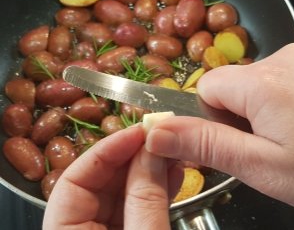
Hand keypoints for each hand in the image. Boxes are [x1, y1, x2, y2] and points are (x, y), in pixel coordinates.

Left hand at [43, 126, 182, 229]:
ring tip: (173, 153)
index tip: (138, 133)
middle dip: (135, 158)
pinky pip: (140, 209)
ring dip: (151, 172)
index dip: (106, 151)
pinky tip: (174, 175)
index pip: (72, 182)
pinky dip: (158, 192)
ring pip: (124, 194)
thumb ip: (145, 199)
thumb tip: (152, 150)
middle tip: (161, 139)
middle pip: (101, 184)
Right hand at [145, 43, 293, 217]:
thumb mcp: (263, 167)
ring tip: (292, 140)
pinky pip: (277, 81)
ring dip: (258, 113)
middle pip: (229, 86)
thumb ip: (206, 145)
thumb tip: (155, 132)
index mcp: (262, 82)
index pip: (203, 88)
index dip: (210, 120)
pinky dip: (279, 104)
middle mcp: (280, 59)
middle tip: (267, 149)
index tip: (236, 144)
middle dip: (236, 119)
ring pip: (252, 85)